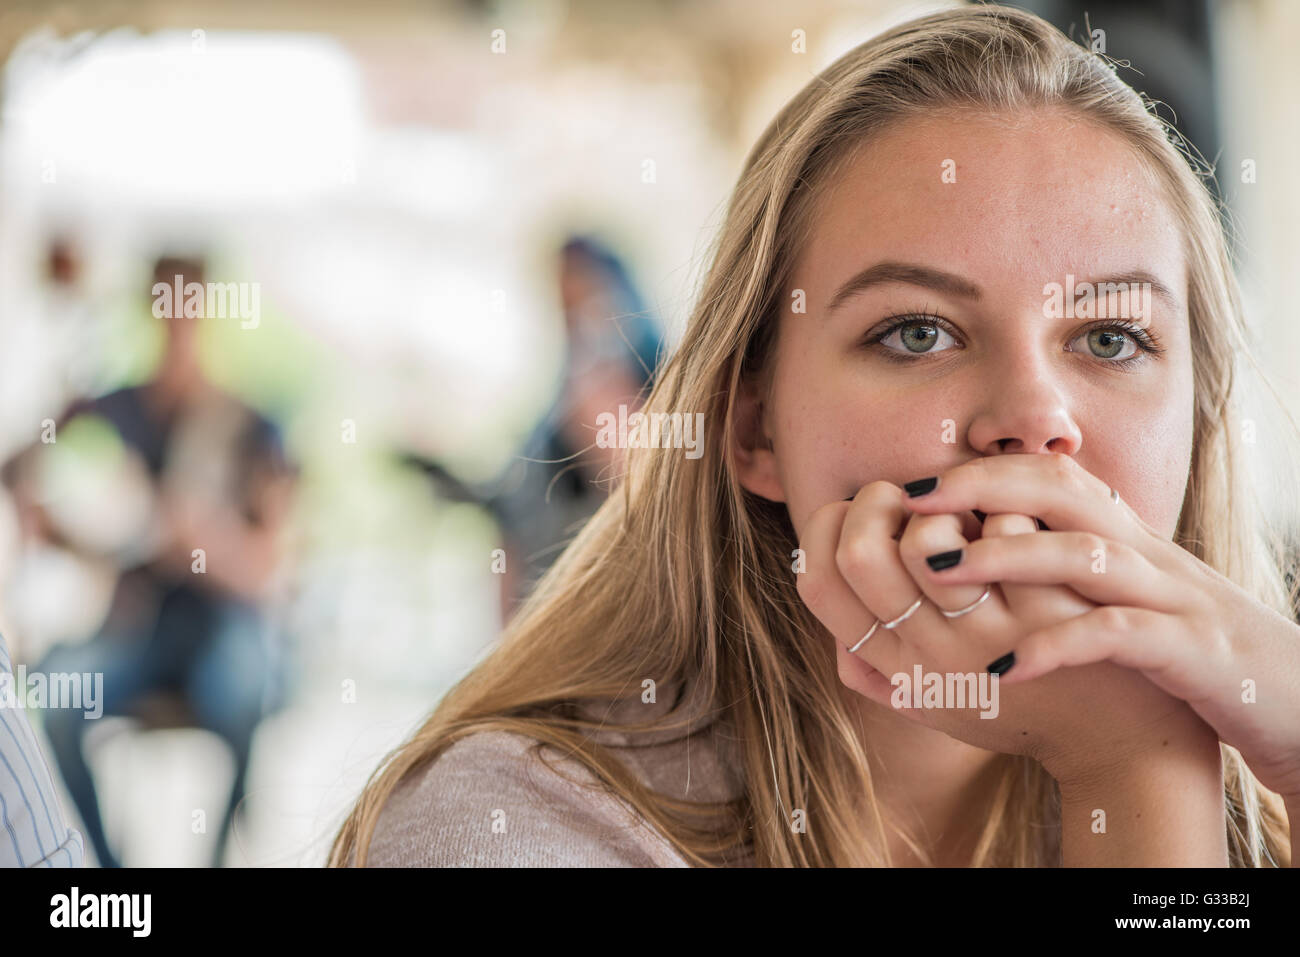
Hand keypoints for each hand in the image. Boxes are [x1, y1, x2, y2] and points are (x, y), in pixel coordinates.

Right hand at [798, 476, 1219, 786]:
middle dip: (874, 499)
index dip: (824, 528)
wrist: (1118, 741)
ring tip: (969, 514)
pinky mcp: (1047, 616)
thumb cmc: (1018, 704)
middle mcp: (930, 656)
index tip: (861, 514)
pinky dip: (1011, 511)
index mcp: (896, 666)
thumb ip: (874, 672)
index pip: (817, 583)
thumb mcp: (931, 703)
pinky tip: (1026, 525)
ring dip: (945, 506)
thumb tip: (831, 622)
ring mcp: (989, 637)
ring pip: (925, 541)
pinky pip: (1005, 531)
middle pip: (859, 555)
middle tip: (910, 498)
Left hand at [902, 452, 1299, 800]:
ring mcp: (1170, 598)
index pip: (1051, 479)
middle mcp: (1145, 556)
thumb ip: (1066, 576)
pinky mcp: (1192, 652)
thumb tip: (980, 565)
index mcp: (1125, 542)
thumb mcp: (1126, 602)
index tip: (910, 484)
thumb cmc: (1191, 653)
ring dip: (1009, 555)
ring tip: (942, 567)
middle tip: (911, 499)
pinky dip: (1062, 645)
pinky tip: (1008, 667)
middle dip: (984, 487)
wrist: (1298, 703)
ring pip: (1088, 554)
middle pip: (1064, 493)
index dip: (982, 472)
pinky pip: (1122, 636)